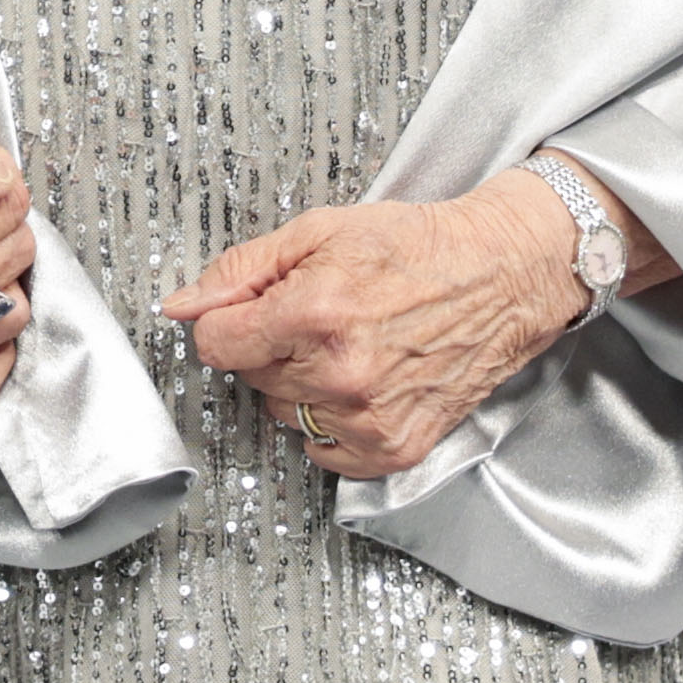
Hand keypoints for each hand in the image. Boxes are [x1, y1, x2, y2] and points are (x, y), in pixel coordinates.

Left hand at [158, 174, 600, 478]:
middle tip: (315, 316)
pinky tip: (359, 382)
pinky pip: (322, 450)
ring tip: (344, 345)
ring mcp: (368, 418)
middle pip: (249, 376)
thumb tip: (181, 305)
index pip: (215, 344)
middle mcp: (339, 373)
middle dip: (268, 345)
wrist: (501, 277)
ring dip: (298, 384)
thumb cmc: (417, 248)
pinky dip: (329, 421)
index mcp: (315, 313)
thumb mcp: (319, 232)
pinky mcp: (394, 449)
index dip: (225, 321)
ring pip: (281, 413)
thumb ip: (241, 269)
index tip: (247, 310)